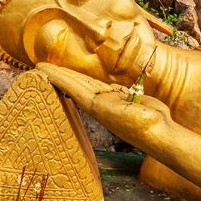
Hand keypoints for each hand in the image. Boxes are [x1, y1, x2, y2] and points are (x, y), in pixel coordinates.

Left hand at [37, 63, 172, 150]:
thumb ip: (110, 105)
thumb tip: (97, 101)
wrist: (161, 135)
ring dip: (73, 76)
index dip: (56, 76)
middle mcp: (101, 104)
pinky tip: (86, 77)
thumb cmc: (144, 126)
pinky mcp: (124, 99)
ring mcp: (112, 102)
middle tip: (40, 65)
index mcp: (97, 107)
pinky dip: (93, 80)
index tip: (40, 68)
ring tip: (59, 68)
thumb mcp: (123, 114)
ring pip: (88, 84)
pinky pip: (104, 86)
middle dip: (59, 74)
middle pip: (75, 84)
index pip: (71, 87)